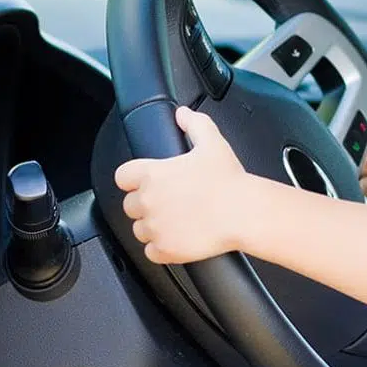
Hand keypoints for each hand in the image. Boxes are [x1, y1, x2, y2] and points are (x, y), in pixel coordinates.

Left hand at [114, 106, 249, 264]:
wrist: (244, 213)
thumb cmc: (229, 180)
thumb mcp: (212, 142)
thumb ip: (194, 123)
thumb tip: (183, 114)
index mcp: (151, 174)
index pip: (122, 177)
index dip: (134, 179)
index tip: (147, 182)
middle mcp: (147, 201)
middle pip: (130, 205)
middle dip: (146, 204)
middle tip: (169, 202)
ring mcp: (154, 228)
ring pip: (139, 229)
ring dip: (152, 227)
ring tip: (175, 221)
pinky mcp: (165, 250)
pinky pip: (150, 252)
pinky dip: (161, 248)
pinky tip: (177, 238)